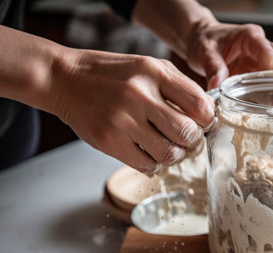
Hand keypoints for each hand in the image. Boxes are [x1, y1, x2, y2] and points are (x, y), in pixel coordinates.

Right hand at [48, 48, 213, 172]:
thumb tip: (206, 112)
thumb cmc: (112, 74)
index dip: (206, 118)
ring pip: (169, 153)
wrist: (66, 79)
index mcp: (154, 73)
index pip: (200, 105)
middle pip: (188, 133)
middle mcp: (139, 95)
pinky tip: (146, 150)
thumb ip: (179, 86)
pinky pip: (147, 165)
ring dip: (173, 154)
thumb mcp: (148, 66)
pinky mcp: (108, 141)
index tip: (200, 121)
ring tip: (166, 145)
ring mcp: (122, 120)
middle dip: (192, 139)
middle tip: (184, 137)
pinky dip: (152, 162)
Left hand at [186, 22, 272, 88]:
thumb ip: (213, 66)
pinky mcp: (256, 80)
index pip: (263, 45)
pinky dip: (272, 100)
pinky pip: (266, 90)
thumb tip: (216, 85)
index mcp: (249, 37)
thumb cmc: (205, 41)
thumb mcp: (205, 51)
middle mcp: (260, 51)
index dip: (270, 55)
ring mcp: (260, 66)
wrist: (202, 43)